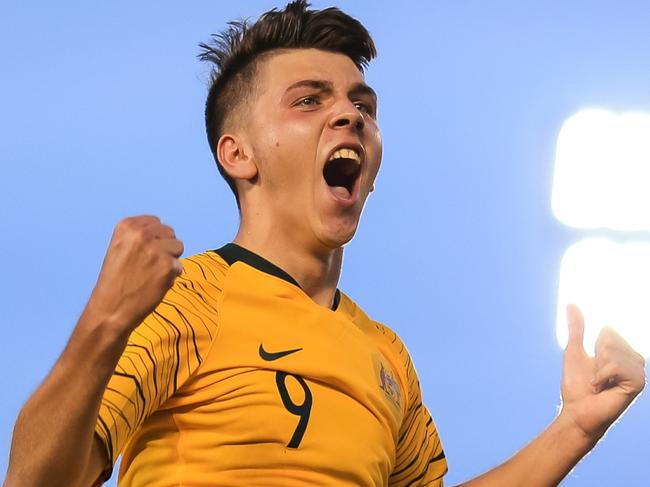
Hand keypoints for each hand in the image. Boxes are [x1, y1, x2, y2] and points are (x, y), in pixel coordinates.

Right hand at [86, 215, 183, 336]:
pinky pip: (179, 267)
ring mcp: (155, 249)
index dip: (154, 239)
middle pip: (170, 233)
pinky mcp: (167, 266)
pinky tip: (154, 285)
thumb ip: (140, 236)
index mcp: (127, 226)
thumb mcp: (120, 248)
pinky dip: (170, 277)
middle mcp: (141, 234)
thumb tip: (166, 234)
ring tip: (150, 275)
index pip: (156, 222)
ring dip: (170, 261)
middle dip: (164, 248)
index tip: (143, 253)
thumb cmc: (116, 282)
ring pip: (178, 247)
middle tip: (147, 266)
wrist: (110, 311)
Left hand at [560, 304, 645, 439]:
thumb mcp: (574, 350)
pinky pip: (616, 365)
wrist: (577, 411)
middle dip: (595, 355)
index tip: (595, 353)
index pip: (609, 329)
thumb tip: (571, 304)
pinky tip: (602, 388)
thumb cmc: (576, 385)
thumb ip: (577, 328)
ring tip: (598, 382)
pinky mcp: (638, 382)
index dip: (597, 340)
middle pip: (609, 336)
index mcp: (621, 351)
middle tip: (595, 374)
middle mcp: (633, 359)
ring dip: (597, 367)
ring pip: (611, 350)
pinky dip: (602, 375)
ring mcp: (637, 371)